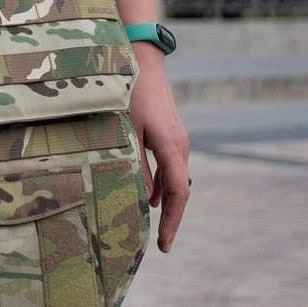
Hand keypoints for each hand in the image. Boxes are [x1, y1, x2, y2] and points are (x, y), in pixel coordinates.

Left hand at [128, 43, 191, 251]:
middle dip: (170, 218)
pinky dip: (162, 184)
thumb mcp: (127, 131)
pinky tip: (149, 195)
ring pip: (175, 179)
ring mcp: (178, 139)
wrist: (143, 61)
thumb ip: (134, 165)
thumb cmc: (130, 94)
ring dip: (164, 201)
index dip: (173, 223)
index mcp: (172, 147)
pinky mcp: (171, 134)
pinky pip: (170, 167)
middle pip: (179, 191)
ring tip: (148, 223)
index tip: (164, 246)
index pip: (178, 194)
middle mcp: (181, 146)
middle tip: (156, 243)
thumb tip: (143, 199)